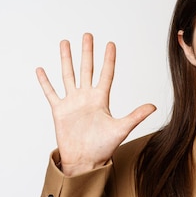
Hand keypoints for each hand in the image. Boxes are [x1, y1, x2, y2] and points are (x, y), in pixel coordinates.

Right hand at [36, 33, 155, 175]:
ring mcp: (72, 103)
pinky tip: (41, 69)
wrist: (85, 161)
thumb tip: (154, 106)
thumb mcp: (121, 129)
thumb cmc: (104, 148)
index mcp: (101, 99)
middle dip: (87, 52)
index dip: (108, 59)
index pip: (106, 74)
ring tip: (65, 43)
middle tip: (88, 35)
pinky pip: (51, 93)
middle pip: (86, 69)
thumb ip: (136, 116)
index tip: (110, 44)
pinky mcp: (59, 111)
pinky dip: (45, 82)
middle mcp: (86, 98)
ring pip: (68, 75)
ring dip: (66, 59)